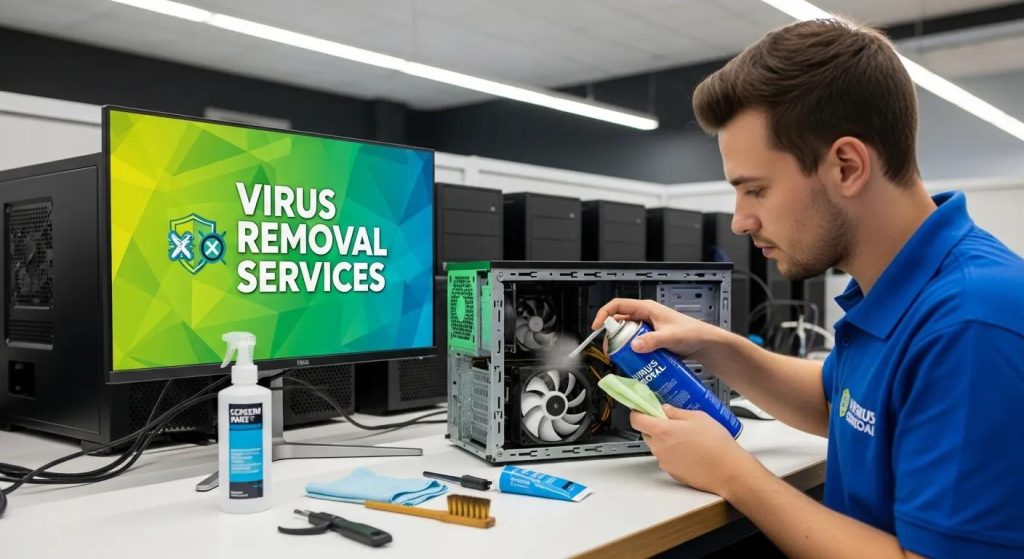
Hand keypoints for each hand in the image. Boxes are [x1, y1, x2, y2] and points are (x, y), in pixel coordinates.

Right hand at [592, 298, 723, 358]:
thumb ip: (653, 341)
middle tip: (611, 351)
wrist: (704, 343)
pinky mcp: (650, 340)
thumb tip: (635, 346)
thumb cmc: (692, 333)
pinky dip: (631, 353)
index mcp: (646, 308)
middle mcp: (644, 317)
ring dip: (622, 346)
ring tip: (623, 358)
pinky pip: (635, 344)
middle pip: (619, 323)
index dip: (604, 314)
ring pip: (626, 336)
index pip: (618, 305)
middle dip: (612, 337)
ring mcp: (647, 329)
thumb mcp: (671, 337)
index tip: (596, 327)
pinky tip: (634, 362)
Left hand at [630, 405, 756, 494]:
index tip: (645, 409)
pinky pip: (667, 459)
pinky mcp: (673, 473)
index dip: (638, 413)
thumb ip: (676, 412)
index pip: (636, 420)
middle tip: (672, 422)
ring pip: (657, 447)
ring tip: (687, 438)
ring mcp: (665, 463)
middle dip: (655, 427)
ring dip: (666, 441)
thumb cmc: (716, 444)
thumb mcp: (698, 417)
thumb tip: (666, 410)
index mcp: (662, 431)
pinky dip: (674, 454)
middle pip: (646, 434)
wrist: (729, 471)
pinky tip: (691, 451)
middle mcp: (659, 448)